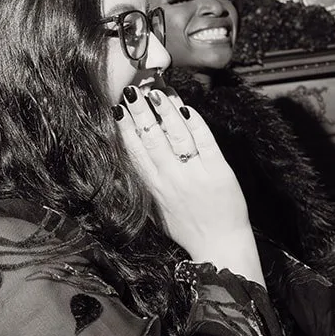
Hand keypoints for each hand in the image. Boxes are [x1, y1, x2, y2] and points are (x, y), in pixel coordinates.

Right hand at [115, 86, 256, 275]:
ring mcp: (195, 175)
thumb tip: (131, 154)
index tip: (116, 107)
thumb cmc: (187, 227)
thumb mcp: (156, 207)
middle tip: (133, 90)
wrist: (219, 245)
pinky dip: (195, 123)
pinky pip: (205, 141)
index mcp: (153, 189)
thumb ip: (145, 182)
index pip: (133, 152)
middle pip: (151, 140)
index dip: (124, 128)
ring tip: (158, 92)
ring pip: (176, 136)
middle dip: (141, 113)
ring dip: (166, 111)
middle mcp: (171, 180)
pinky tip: (187, 108)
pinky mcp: (219, 172)